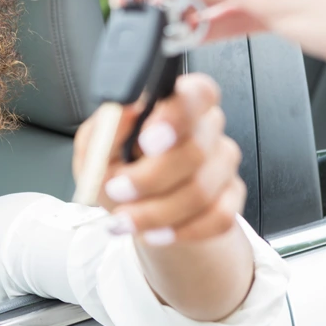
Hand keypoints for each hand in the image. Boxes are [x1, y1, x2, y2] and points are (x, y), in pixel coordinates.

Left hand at [73, 74, 243, 244]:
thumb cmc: (115, 170)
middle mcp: (206, 128)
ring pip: (202, 190)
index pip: (197, 93)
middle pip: (196, 148)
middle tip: (117, 190)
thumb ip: (106, 128)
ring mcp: (223, 164)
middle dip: (150, 178)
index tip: (147, 140)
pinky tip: (154, 232)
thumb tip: (123, 110)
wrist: (133, 210)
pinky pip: (218, 217)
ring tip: (126, 219)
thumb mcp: (95, 148)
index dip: (177, 115)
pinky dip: (180, 230)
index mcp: (175, 103)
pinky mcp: (231, 198)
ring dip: (156, 211)